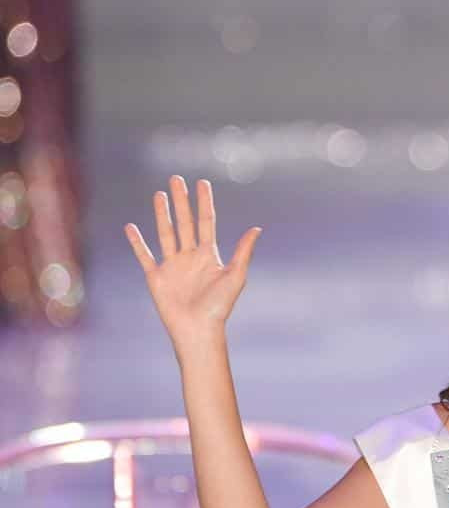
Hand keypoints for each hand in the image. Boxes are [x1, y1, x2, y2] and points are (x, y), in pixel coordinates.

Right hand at [124, 175, 261, 343]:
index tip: (202, 182)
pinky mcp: (156, 277)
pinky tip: (131, 227)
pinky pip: (144, 256)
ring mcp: (172, 265)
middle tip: (176, 178)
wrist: (198, 330)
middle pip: (185, 222)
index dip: (204, 202)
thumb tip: (258, 228)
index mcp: (209, 255)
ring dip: (162, 214)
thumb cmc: (220, 306)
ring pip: (166, 233)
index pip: (206, 222)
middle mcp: (190, 257)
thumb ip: (243, 251)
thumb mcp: (235, 275)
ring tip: (159, 194)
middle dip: (181, 200)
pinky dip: (136, 242)